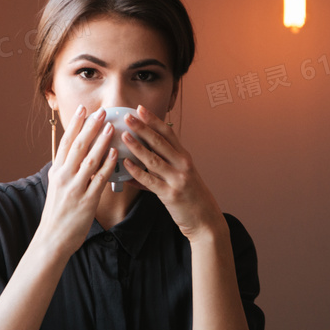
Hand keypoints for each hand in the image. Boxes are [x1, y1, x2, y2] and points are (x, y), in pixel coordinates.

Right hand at [39, 106, 117, 257]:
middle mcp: (64, 177)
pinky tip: (115, 154)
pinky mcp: (87, 201)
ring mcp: (75, 188)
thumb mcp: (56, 188)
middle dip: (90, 127)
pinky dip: (107, 165)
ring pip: (89, 160)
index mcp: (57, 172)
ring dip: (101, 142)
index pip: (66, 143)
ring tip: (111, 127)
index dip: (76, 125)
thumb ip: (65, 170)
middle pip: (78, 146)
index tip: (84, 110)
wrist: (53, 238)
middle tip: (101, 112)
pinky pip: (99, 179)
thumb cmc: (57, 214)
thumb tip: (73, 155)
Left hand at [121, 105, 225, 240]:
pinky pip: (150, 181)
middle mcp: (182, 165)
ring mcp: (177, 179)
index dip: (154, 120)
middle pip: (160, 142)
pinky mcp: (170, 194)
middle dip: (143, 128)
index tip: (141, 109)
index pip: (168, 133)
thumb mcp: (179, 177)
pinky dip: (137, 172)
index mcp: (184, 158)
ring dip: (137, 146)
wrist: (205, 220)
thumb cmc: (190, 198)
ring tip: (124, 135)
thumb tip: (135, 163)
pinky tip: (126, 164)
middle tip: (129, 116)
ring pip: (154, 159)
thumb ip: (159, 169)